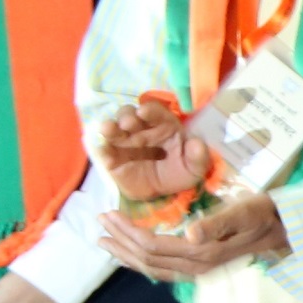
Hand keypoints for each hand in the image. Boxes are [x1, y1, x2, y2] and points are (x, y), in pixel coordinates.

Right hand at [91, 96, 207, 203]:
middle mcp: (140, 128)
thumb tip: (197, 144)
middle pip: (129, 114)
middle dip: (127, 116)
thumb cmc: (178, 171)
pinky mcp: (112, 156)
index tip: (144, 112)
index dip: (149, 110)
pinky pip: (104, 151)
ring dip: (110, 127)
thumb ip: (199, 157)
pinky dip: (103, 151)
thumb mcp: (194, 168)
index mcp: (162, 125)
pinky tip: (106, 155)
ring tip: (109, 129)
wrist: (162, 191)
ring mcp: (124, 141)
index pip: (155, 111)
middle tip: (128, 123)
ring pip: (113, 129)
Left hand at [100, 190, 288, 282]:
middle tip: (100, 221)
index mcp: (203, 252)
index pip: (154, 246)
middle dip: (121, 241)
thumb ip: (219, 222)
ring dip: (127, 255)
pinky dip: (141, 262)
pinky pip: (163, 270)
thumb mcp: (245, 211)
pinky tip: (130, 255)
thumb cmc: (264, 213)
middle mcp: (198, 265)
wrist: (285, 228)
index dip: (128, 233)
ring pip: (153, 268)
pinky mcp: (200, 266)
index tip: (109, 214)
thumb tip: (190, 234)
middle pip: (148, 259)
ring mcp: (199, 269)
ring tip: (105, 241)